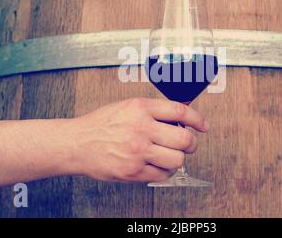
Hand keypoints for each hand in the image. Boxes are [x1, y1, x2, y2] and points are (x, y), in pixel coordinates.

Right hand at [65, 98, 208, 182]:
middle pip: (184, 138)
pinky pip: (162, 175)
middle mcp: (141, 128)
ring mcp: (138, 151)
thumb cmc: (101, 124)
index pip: (180, 111)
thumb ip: (153, 111)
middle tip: (188, 144)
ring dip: (178, 158)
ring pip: (177, 159)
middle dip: (191, 143)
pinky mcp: (134, 171)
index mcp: (140, 108)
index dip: (197, 119)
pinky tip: (156, 164)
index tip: (203, 125)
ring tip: (169, 155)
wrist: (78, 143)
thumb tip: (180, 118)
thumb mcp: (127, 107)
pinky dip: (164, 171)